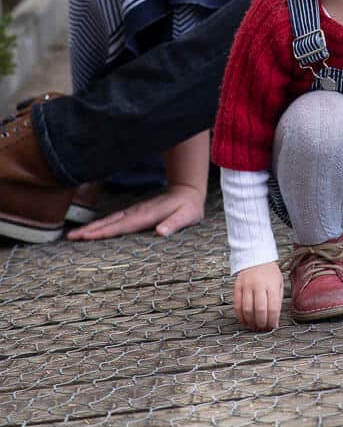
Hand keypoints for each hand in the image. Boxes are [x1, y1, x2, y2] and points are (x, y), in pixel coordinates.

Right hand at [66, 184, 205, 240]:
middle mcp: (137, 212)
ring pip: (109, 220)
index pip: (122, 225)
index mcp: (147, 215)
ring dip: (91, 227)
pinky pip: (114, 220)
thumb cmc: (189, 206)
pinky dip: (101, 225)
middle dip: (90, 229)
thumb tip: (161, 232)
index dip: (104, 231)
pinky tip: (92, 230)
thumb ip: (174, 223)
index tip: (87, 236)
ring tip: (73, 235)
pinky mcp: (135, 212)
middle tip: (70, 237)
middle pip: (110, 222)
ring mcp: (134, 211)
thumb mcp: (187, 216)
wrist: (187, 189)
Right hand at [234, 261, 283, 329]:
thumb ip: (278, 300)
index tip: (273, 326)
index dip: (273, 320)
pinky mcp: (237, 287)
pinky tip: (245, 320)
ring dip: (251, 322)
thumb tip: (275, 320)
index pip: (273, 308)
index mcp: (272, 284)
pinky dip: (240, 316)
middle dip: (262, 323)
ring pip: (247, 310)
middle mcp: (259, 285)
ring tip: (254, 326)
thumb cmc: (269, 272)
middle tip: (263, 329)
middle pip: (260, 310)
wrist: (255, 256)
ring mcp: (247, 286)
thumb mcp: (279, 282)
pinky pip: (237, 305)